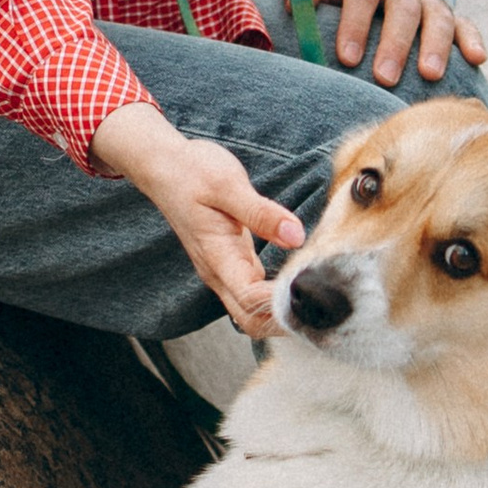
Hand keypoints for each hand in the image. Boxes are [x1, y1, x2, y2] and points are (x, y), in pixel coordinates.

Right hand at [91, 99, 301, 333]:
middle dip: (284, 322)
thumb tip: (296, 237)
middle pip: (251, 321)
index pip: (251, 299)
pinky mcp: (229, 261)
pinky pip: (252, 293)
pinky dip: (274, 295)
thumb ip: (262, 213)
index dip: (280, 302)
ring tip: (318, 296)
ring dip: (281, 312)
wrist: (163, 165)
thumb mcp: (228, 184)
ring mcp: (223, 270)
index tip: (313, 289)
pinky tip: (298, 280)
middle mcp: (218, 272)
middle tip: (323, 305)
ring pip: (252, 312)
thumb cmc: (191, 171)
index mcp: (217, 257)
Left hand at [311, 0, 487, 90]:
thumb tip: (297, 6)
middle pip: (404, 4)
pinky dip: (473, 39)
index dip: (355, 23)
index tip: (346, 57)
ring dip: (436, 45)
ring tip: (429, 75)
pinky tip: (477, 59)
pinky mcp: (447, 12)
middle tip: (385, 76)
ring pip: (438, 15)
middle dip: (396, 42)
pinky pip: (465, 23)